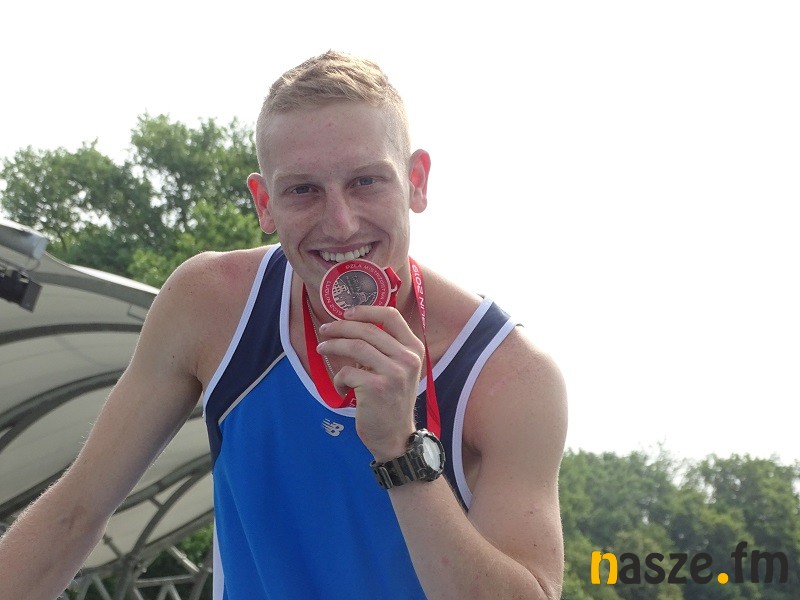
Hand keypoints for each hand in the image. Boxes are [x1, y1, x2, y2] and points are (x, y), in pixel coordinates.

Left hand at [317, 305, 422, 459]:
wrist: (396, 436)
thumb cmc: (392, 401)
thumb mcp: (399, 370)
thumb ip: (386, 348)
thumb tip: (353, 324)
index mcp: (414, 349)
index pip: (392, 316)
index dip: (366, 310)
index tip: (347, 313)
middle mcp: (407, 358)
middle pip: (368, 330)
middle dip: (341, 327)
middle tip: (325, 330)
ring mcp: (394, 373)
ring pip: (355, 346)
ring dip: (333, 345)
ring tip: (322, 349)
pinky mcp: (376, 387)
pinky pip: (347, 372)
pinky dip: (338, 379)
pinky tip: (342, 388)